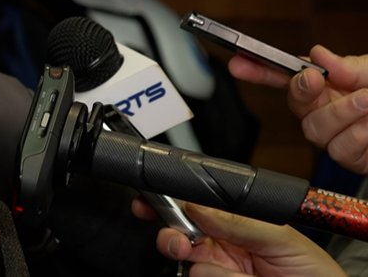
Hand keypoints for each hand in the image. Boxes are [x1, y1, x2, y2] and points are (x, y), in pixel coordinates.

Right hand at [139, 200, 344, 276]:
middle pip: (178, 234)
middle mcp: (221, 248)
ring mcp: (218, 273)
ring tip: (236, 274)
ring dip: (207, 268)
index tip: (154, 200)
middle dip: (172, 235)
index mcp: (236, 225)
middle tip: (180, 243)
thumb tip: (198, 204)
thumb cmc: (316, 274)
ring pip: (190, 264)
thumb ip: (240, 221)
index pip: (196, 207)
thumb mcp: (283, 239)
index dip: (171, 201)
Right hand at [229, 45, 367, 173]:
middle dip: (307, 94)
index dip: (259, 70)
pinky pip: (342, 151)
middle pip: (297, 109)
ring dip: (343, 115)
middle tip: (321, 81)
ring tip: (367, 103)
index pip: (285, 77)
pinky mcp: (355, 159)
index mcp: (329, 86)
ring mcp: (340, 137)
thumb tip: (317, 56)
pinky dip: (359, 137)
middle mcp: (329, 111)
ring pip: (317, 133)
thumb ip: (349, 66)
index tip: (239, 62)